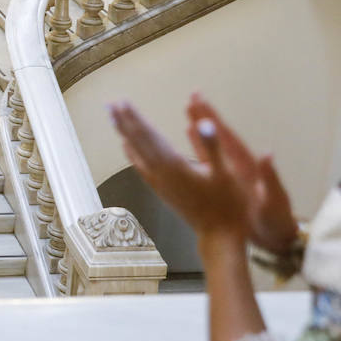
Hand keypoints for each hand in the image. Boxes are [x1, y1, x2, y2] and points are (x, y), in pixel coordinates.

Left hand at [109, 100, 250, 240]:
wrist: (220, 237)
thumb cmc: (230, 205)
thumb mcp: (227, 173)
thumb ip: (212, 147)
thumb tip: (203, 123)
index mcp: (175, 166)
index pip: (150, 137)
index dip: (135, 118)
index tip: (121, 103)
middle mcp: (161, 174)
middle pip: (138, 143)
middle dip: (125, 122)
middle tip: (110, 105)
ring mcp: (160, 184)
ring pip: (137, 154)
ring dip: (125, 135)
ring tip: (113, 119)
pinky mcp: (163, 191)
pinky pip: (142, 168)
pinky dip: (132, 154)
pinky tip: (127, 147)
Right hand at [185, 94, 297, 251]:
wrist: (279, 238)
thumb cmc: (278, 221)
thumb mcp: (275, 201)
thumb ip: (271, 178)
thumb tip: (268, 154)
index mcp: (249, 166)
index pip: (228, 138)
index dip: (214, 121)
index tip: (201, 102)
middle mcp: (240, 164)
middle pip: (220, 136)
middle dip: (206, 116)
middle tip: (192, 96)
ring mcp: (233, 172)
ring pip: (214, 145)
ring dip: (201, 128)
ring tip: (188, 110)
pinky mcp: (227, 182)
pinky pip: (209, 160)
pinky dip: (199, 146)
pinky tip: (189, 137)